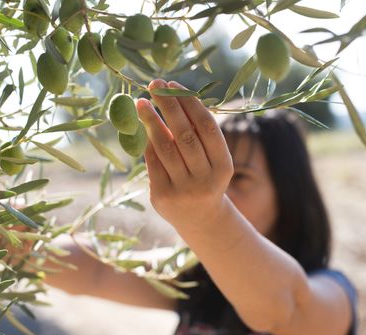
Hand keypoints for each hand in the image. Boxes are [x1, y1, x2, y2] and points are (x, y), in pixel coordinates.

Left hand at [138, 79, 233, 233]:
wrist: (199, 219)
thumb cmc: (205, 178)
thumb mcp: (211, 160)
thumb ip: (198, 136)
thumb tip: (171, 97)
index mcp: (223, 167)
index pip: (207, 128)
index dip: (190, 104)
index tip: (174, 85)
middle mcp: (206, 180)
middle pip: (185, 135)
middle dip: (169, 106)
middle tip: (155, 85)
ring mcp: (183, 190)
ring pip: (165, 147)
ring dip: (152, 121)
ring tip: (141, 102)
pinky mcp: (162, 197)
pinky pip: (152, 162)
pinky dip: (148, 142)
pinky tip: (143, 126)